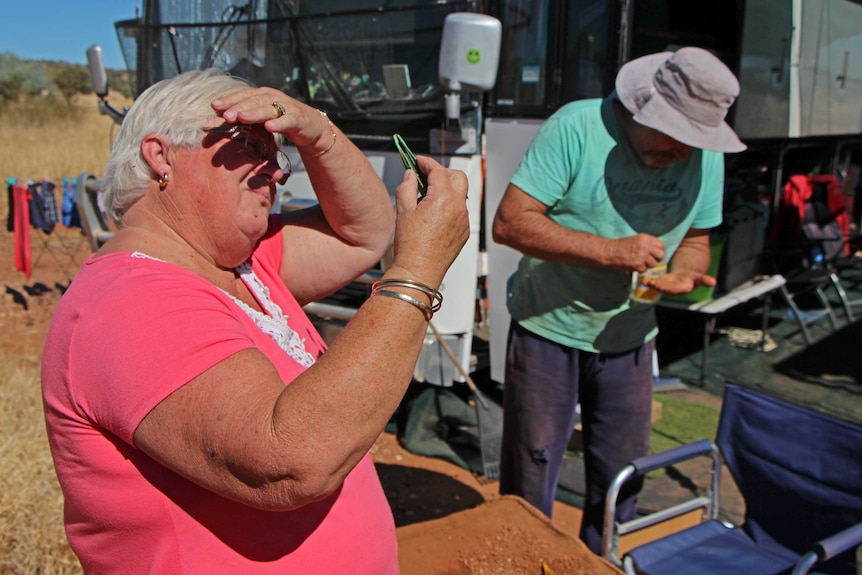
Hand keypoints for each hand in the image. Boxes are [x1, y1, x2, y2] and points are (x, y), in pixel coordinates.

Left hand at [211, 87, 330, 148]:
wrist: (310, 125)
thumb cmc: (281, 120)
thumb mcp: (262, 116)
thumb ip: (245, 115)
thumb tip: (220, 118)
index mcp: (262, 96)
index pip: (243, 96)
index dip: (229, 100)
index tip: (214, 106)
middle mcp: (273, 98)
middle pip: (253, 101)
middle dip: (238, 107)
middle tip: (226, 116)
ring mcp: (286, 107)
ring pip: (268, 109)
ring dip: (255, 113)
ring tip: (242, 118)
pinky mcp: (298, 118)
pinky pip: (287, 120)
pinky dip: (279, 123)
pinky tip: (270, 127)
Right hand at [388, 156, 469, 286]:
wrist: (419, 271)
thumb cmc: (410, 244)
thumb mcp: (403, 211)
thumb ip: (406, 187)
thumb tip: (410, 174)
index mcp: (443, 199)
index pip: (438, 170)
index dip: (426, 162)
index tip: (418, 161)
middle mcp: (458, 207)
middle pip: (458, 177)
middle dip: (443, 172)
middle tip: (427, 176)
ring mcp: (464, 220)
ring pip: (460, 195)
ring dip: (447, 190)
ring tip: (428, 197)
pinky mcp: (464, 232)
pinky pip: (460, 212)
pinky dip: (450, 206)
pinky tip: (434, 215)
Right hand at [605, 233, 665, 271]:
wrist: (610, 251)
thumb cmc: (622, 246)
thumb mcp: (637, 239)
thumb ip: (648, 243)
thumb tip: (658, 251)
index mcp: (646, 238)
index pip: (661, 246)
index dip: (659, 251)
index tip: (655, 254)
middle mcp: (645, 246)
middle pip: (660, 255)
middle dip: (656, 259)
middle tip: (649, 260)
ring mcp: (642, 256)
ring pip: (653, 264)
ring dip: (647, 265)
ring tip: (639, 262)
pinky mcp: (637, 265)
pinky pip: (645, 270)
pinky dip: (640, 269)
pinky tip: (634, 265)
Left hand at [645, 270, 716, 294]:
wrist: (684, 278)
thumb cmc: (692, 277)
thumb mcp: (698, 278)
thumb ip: (705, 280)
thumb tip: (714, 282)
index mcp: (682, 289)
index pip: (676, 290)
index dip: (669, 288)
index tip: (661, 287)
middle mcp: (674, 290)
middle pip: (666, 289)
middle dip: (659, 287)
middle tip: (652, 284)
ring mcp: (667, 287)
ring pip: (659, 287)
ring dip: (653, 285)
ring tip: (646, 282)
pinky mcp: (662, 283)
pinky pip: (655, 283)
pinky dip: (650, 282)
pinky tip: (644, 280)